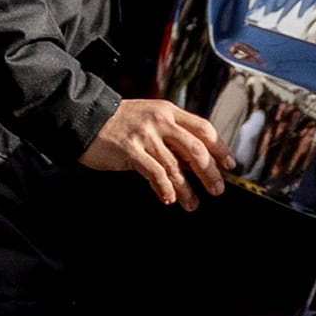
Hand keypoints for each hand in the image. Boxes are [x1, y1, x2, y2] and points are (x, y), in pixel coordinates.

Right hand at [80, 95, 228, 207]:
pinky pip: (154, 174)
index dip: (220, 148)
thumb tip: (195, 159)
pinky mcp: (130, 150)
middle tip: (216, 189)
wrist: (86, 118)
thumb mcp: (149, 117)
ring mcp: (145, 136)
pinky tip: (168, 199)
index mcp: (168, 111)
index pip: (204, 128)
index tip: (229, 165)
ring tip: (192, 204)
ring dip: (186, 189)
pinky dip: (164, 189)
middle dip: (209, 173)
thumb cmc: (118, 121)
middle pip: (195, 149)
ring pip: (175, 167)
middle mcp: (160, 121)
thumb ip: (171, 133)